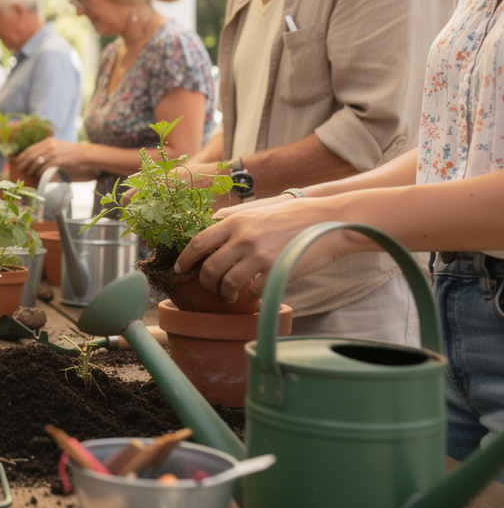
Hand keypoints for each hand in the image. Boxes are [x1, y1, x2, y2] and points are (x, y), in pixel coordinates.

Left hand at [11, 138, 91, 180]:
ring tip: (29, 173)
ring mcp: (53, 153)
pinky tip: (38, 175)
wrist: (83, 154)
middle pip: (31, 155)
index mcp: (48, 141)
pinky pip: (44, 168)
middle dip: (23, 163)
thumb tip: (33, 158)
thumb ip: (46, 149)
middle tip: (20, 168)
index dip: (22, 156)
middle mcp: (49, 146)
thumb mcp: (57, 146)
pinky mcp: (57, 161)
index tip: (17, 161)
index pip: (31, 148)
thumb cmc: (69, 152)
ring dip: (31, 169)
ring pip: (36, 163)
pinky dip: (39, 173)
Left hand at [174, 196, 352, 304]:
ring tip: (230, 295)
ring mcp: (260, 256)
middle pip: (209, 268)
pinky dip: (250, 298)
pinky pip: (253, 293)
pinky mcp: (276, 271)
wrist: (328, 220)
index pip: (198, 242)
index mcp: (235, 221)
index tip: (180, 268)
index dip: (185, 259)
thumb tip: (207, 226)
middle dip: (205, 282)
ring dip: (226, 293)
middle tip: (209, 286)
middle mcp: (243, 238)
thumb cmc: (292, 214)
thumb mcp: (257, 209)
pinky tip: (252, 297)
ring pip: (228, 284)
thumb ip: (233, 219)